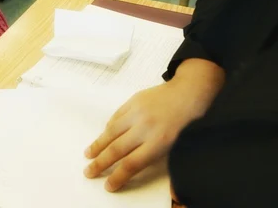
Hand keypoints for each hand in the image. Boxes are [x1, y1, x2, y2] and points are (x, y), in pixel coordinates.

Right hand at [84, 59, 224, 191]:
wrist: (189, 92)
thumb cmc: (188, 121)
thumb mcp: (177, 144)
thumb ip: (153, 155)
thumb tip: (132, 166)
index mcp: (159, 141)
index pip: (132, 164)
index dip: (118, 177)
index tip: (108, 185)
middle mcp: (145, 127)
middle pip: (117, 150)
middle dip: (100, 163)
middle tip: (89, 172)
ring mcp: (137, 112)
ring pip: (111, 132)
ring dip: (98, 145)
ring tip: (88, 154)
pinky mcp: (133, 101)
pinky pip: (116, 117)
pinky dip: (108, 128)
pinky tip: (103, 135)